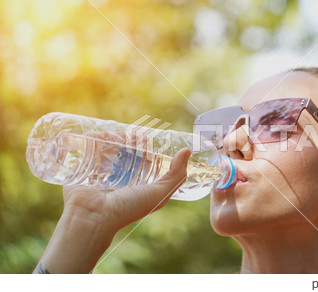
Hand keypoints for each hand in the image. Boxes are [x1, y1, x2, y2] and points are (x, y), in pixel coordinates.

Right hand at [34, 148, 190, 273]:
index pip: (144, 159)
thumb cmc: (127, 208)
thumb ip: (176, 175)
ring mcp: (100, 172)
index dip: (148, 147)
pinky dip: (94, 139)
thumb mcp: (159, 194)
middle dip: (130, 139)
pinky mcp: (83, 168)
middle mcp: (119, 178)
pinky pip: (89, 148)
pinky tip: (99, 134)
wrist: (93, 217)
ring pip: (109, 147)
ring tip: (118, 134)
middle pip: (126, 151)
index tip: (151, 135)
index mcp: (137, 184)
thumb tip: (187, 150)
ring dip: (113, 137)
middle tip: (134, 133)